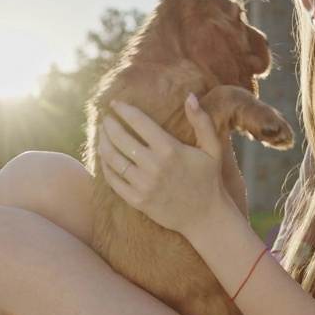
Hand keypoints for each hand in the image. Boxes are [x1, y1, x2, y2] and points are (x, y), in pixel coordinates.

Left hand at [99, 93, 230, 234]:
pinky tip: (104, 156)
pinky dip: (105, 165)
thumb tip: (190, 96)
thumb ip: (202, 121)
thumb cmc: (209, 179)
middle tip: (105, 117)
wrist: (206, 217)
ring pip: (113, 158)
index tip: (115, 103)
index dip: (124, 110)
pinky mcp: (137, 200)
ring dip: (103, 142)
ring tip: (101, 133)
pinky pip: (113, 180)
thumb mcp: (213, 148)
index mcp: (170, 149)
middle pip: (121, 138)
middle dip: (109, 124)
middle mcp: (154, 166)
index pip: (139, 122)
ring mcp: (144, 185)